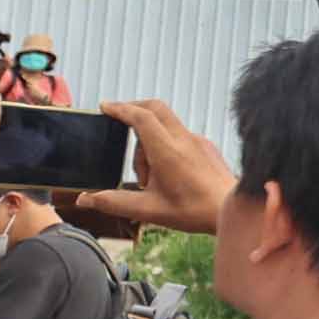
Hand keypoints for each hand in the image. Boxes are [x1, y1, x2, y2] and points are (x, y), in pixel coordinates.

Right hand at [55, 100, 234, 240]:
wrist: (233, 210)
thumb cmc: (194, 211)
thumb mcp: (149, 210)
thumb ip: (114, 203)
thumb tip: (85, 200)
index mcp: (167, 151)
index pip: (140, 117)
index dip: (120, 108)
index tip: (105, 107)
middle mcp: (183, 139)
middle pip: (154, 107)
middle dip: (133, 110)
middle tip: (117, 121)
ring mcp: (197, 140)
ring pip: (165, 123)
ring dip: (148, 139)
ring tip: (145, 176)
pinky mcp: (206, 145)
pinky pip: (179, 134)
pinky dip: (164, 143)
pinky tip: (165, 174)